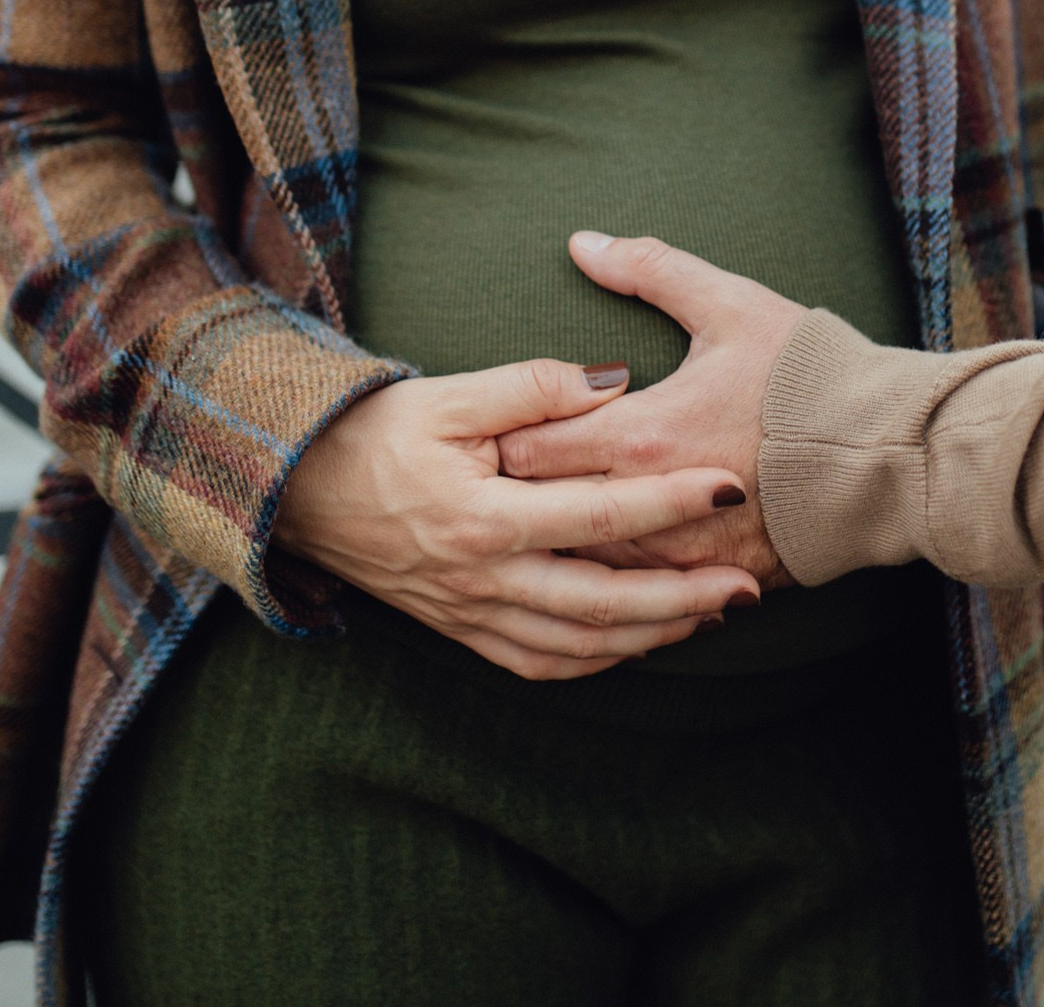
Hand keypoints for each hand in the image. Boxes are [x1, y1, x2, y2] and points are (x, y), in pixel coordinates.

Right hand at [275, 358, 761, 679]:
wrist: (297, 489)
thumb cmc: (378, 431)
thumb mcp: (449, 395)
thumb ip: (535, 388)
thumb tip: (616, 380)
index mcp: (482, 515)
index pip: (598, 512)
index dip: (669, 500)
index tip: (730, 486)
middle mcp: (481, 578)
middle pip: (602, 603)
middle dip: (683, 598)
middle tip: (747, 585)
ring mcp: (471, 614)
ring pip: (580, 644)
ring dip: (653, 635)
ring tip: (714, 614)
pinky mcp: (463, 631)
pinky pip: (543, 663)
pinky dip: (600, 660)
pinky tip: (644, 642)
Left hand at [498, 233, 804, 588]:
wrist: (888, 453)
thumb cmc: (808, 376)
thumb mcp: (730, 305)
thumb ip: (650, 270)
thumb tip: (583, 242)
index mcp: (640, 435)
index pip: (528, 451)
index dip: (508, 441)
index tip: (502, 430)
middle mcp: (649, 503)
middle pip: (543, 514)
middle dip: (523, 495)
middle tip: (506, 479)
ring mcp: (682, 552)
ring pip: (586, 564)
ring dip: (568, 540)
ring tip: (549, 519)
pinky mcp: (715, 582)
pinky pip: (642, 594)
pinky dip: (620, 573)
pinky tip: (612, 556)